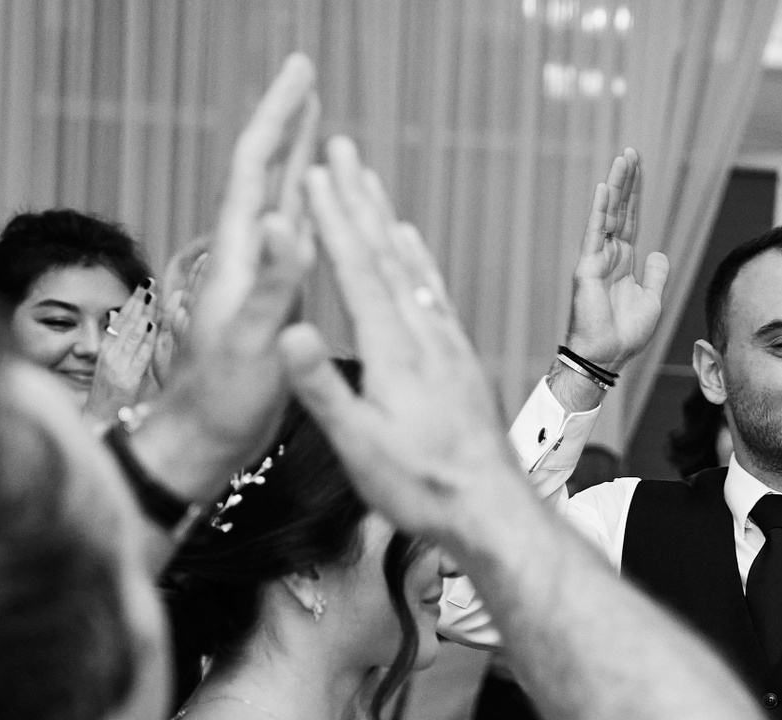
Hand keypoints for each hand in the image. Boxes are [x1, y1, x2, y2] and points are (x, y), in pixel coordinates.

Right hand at [85, 281, 157, 420]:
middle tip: (151, 283)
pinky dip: (146, 340)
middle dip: (140, 302)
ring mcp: (118, 366)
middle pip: (126, 323)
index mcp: (105, 350)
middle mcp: (110, 355)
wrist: (96, 421)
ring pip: (133, 335)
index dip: (132, 302)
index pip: (120, 320)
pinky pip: (140, 355)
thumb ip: (114, 344)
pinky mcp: (127, 380)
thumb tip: (113, 317)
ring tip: (153, 296)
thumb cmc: (105, 396)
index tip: (144, 286)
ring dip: (144, 314)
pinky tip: (153, 325)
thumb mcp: (107, 366)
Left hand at [150, 54, 318, 484]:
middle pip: (265, 171)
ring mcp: (259, 277)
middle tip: (305, 73)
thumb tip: (284, 220)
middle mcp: (246, 256)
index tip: (301, 72)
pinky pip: (295, 240)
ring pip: (280, 201)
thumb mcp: (252, 340)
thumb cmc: (223, 399)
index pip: (256, 167)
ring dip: (297, 159)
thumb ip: (272, 283)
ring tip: (317, 123)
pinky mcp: (273, 301)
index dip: (279, 116)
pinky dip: (309, 210)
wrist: (204, 441)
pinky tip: (318, 208)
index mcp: (240, 255)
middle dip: (286, 120)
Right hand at [281, 136, 511, 544]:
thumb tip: (289, 334)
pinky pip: (434, 293)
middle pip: (386, 255)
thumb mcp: (362, 448)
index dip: (333, 222)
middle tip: (341, 147)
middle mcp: (425, 338)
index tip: (312, 176)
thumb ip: (324, 390)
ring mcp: (447, 346)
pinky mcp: (459, 359)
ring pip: (411, 267)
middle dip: (358, 199)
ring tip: (367, 180)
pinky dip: (417, 259)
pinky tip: (411, 243)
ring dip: (385, 219)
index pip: (358, 273)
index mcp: (394, 354)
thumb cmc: (423, 488)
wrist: (492, 509)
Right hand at [563, 148, 669, 369]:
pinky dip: (599, 211)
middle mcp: (609, 255)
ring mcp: (597, 259)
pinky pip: (594, 234)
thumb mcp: (652, 301)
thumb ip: (656, 275)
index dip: (636, 195)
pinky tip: (604, 189)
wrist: (606, 356)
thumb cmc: (625, 334)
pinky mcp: (587, 267)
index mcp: (624, 262)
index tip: (640, 169)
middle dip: (627, 181)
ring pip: (608, 214)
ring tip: (623, 159)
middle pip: (620, 210)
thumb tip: (658, 252)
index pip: (631, 220)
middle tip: (632, 152)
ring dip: (616, 186)